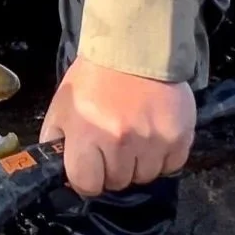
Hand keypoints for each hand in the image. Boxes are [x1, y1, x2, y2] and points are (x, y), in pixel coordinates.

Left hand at [40, 54, 195, 197]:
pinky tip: (152, 134)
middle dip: (113, 169)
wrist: (131, 50)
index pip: (87, 184)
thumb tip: (63, 175)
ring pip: (145, 177)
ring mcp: (152, 142)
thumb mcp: (62, 106)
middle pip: (118, 183)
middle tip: (112, 144)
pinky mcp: (178, 137)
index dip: (86, 179)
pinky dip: (162, 157)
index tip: (90, 168)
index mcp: (86, 135)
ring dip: (138, 163)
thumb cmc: (93, 79)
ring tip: (133, 135)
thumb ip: (56, 141)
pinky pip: (171, 166)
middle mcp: (120, 142)